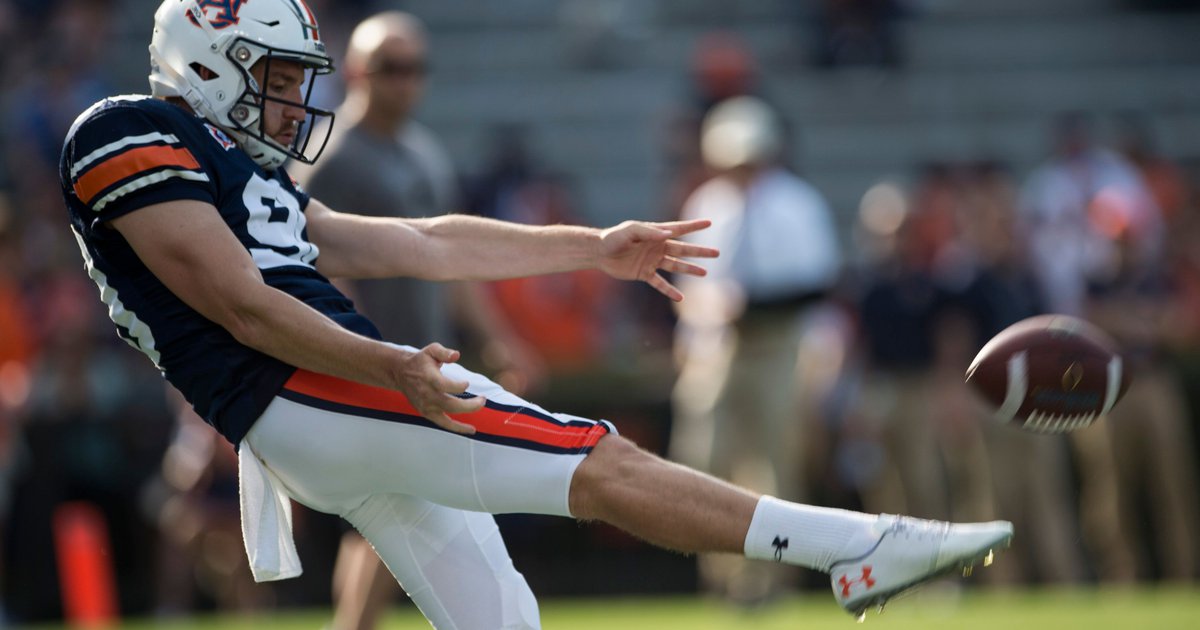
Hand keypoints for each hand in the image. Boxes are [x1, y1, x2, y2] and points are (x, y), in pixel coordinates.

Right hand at [396, 343, 484, 433]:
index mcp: (428, 378)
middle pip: (449, 403)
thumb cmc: (420, 361)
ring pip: (448, 414)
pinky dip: (457, 428)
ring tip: (480, 406)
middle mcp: (426, 394)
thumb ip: (444, 352)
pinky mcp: (427, 413)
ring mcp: (426, 405)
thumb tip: (456, 355)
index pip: (442, 385)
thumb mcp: (431, 350)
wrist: (400, 373)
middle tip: (483, 399)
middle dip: (468, 404)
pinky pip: (444, 423)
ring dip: (466, 413)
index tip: (467, 383)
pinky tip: (471, 430)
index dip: (457, 386)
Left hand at [597, 219, 718, 300]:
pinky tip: (680, 298)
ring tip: (704, 273)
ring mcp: (652, 261)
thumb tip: (668, 234)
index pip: (679, 229)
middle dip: (699, 251)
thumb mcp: (630, 231)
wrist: (599, 252)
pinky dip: (669, 290)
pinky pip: (659, 283)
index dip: (694, 226)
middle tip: (717, 253)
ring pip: (675, 266)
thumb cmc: (613, 237)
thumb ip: (649, 232)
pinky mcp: (644, 273)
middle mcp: (657, 247)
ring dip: (689, 269)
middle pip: (683, 250)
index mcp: (655, 233)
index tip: (709, 222)